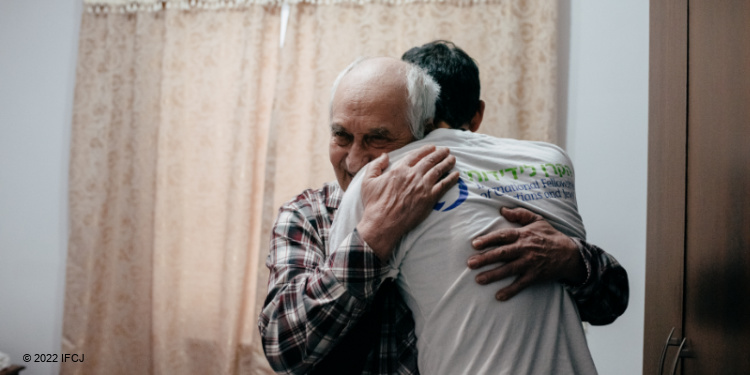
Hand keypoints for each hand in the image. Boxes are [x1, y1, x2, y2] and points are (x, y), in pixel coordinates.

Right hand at [357, 145, 458, 261]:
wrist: (383, 223)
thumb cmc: (374, 204)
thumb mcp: (368, 181)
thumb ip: (376, 165)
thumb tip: (384, 155)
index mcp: (399, 169)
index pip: (415, 155)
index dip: (425, 150)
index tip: (432, 147)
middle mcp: (413, 175)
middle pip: (430, 160)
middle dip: (439, 153)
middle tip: (446, 150)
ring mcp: (422, 186)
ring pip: (438, 170)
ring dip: (447, 163)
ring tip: (452, 159)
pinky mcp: (429, 198)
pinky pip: (443, 185)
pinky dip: (451, 179)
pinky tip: (456, 175)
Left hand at [467, 207, 585, 300]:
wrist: (570, 254)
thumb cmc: (551, 236)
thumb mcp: (537, 220)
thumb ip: (520, 214)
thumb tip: (502, 209)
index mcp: (523, 235)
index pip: (503, 236)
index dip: (488, 239)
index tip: (474, 244)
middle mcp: (525, 249)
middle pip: (502, 254)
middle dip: (485, 259)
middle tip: (470, 263)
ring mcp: (529, 264)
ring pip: (508, 270)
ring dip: (493, 275)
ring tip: (478, 280)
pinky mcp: (535, 276)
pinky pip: (521, 284)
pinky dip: (510, 291)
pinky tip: (499, 296)